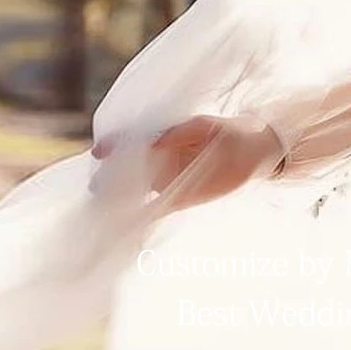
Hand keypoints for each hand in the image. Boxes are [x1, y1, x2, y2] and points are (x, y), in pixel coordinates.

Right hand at [93, 115, 282, 210]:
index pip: (130, 142)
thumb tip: (155, 141)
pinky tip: (129, 224)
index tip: (99, 152)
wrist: (253, 151)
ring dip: (120, 199)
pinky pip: (156, 210)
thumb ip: (178, 132)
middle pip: (126, 170)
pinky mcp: (179, 200)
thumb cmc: (226, 130)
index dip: (112, 146)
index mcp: (161, 139)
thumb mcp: (203, 126)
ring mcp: (167, 181)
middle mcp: (158, 161)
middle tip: (97, 187)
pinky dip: (142, 217)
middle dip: (110, 178)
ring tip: (104, 207)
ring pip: (136, 191)